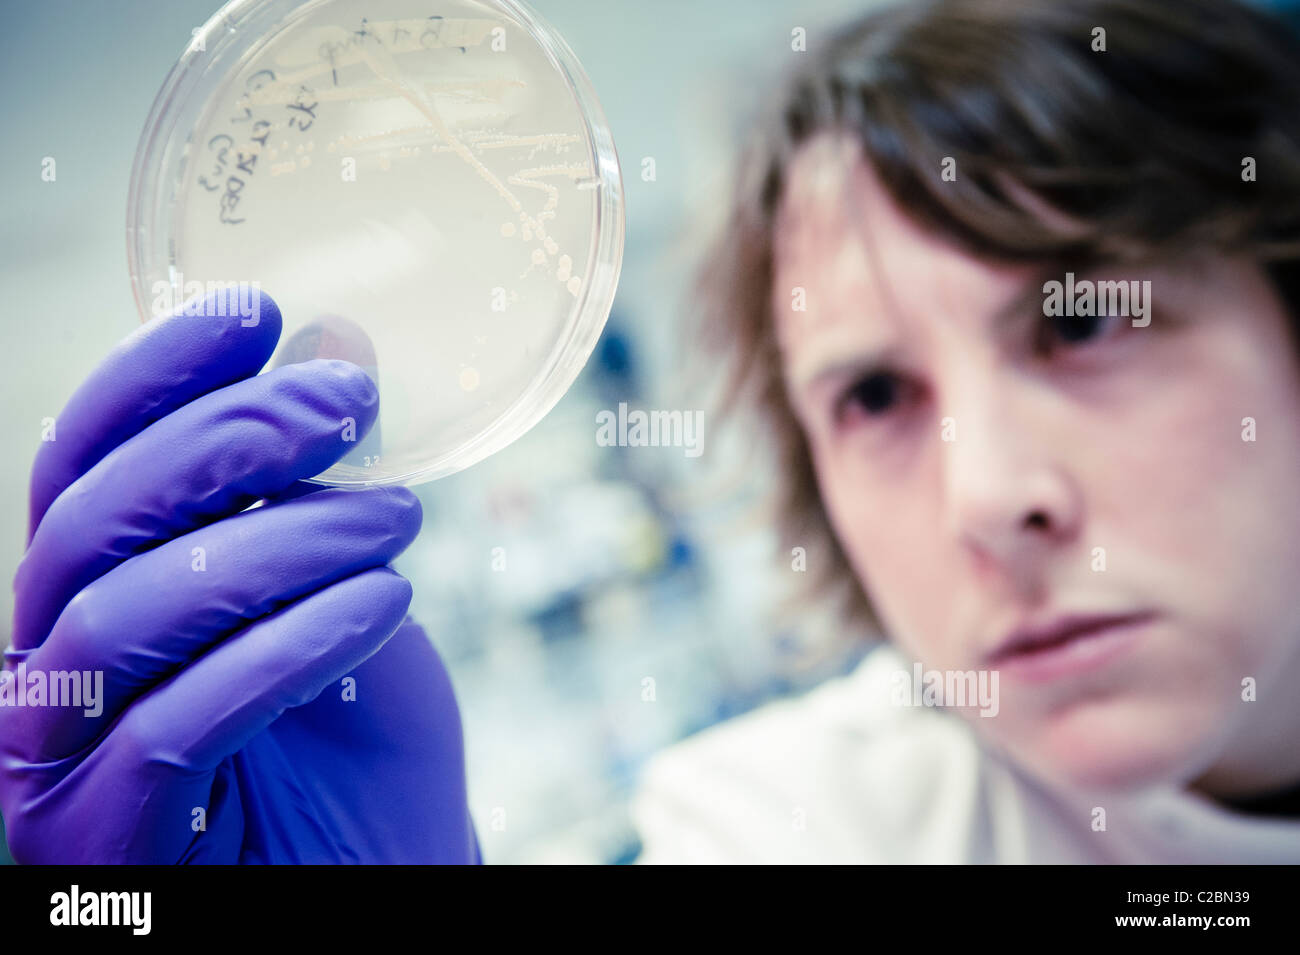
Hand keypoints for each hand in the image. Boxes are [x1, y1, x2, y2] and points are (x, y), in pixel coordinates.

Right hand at [0, 289, 479, 862]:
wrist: (382, 871)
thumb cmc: (354, 737)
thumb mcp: (344, 588)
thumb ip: (321, 483)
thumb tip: (336, 346)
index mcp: (86, 592)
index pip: (81, 462)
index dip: (154, 372)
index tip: (259, 310)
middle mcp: (43, 667)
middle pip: (90, 521)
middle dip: (227, 439)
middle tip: (352, 404)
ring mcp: (55, 761)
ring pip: (130, 613)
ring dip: (279, 543)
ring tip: (398, 516)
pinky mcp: (101, 842)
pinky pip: (177, 723)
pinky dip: (287, 646)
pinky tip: (387, 602)